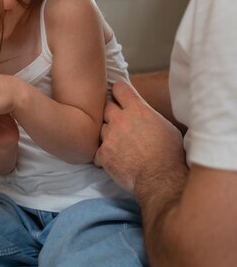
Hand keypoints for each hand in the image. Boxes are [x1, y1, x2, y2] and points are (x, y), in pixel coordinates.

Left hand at [94, 80, 186, 194]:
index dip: (119, 92)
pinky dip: (103, 156)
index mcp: (137, 109)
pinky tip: (113, 160)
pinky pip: (97, 151)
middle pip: (106, 107)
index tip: (120, 97)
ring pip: (101, 129)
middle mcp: (120, 119)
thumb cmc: (169, 154)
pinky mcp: (103, 154)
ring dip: (108, 135)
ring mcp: (110, 136)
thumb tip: (144, 114)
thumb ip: (149, 115)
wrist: (161, 179)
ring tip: (120, 146)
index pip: (119, 88)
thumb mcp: (165, 126)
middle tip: (120, 124)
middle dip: (112, 114)